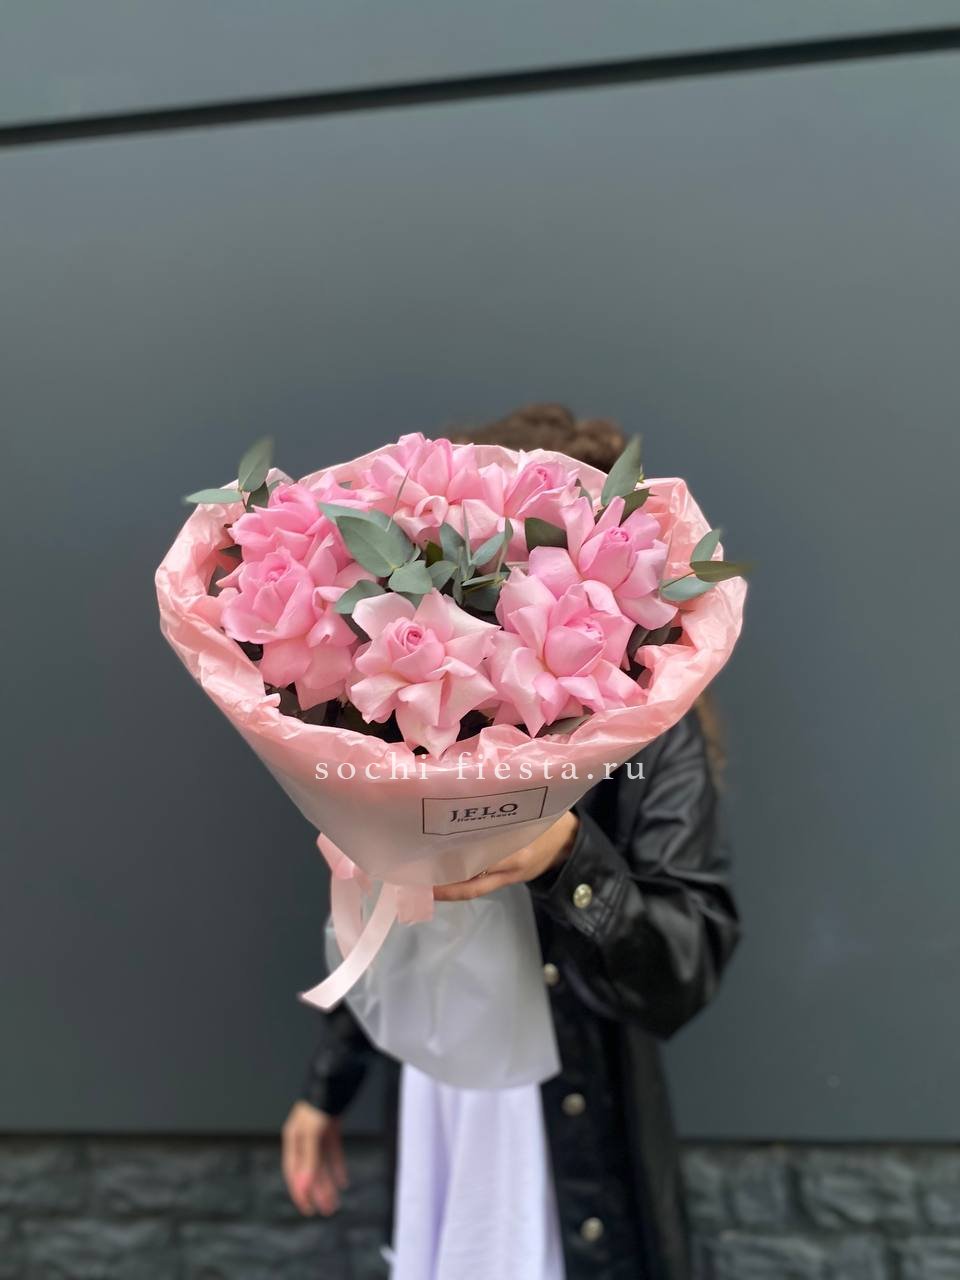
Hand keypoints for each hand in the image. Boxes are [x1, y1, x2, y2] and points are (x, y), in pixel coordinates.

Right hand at [281, 1100, 348, 1215]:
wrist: (338, 1072)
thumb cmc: (321, 1099)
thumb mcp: (313, 1130)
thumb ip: (309, 1158)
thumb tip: (304, 1185)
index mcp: (293, 1137)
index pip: (294, 1171)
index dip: (300, 1191)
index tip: (308, 1209)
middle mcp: (304, 1136)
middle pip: (310, 1170)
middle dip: (318, 1191)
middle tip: (327, 1210)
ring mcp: (318, 1131)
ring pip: (322, 1163)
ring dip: (329, 1183)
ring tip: (335, 1201)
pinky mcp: (332, 1126)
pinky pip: (333, 1151)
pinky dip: (337, 1166)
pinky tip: (343, 1181)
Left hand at [434, 811, 578, 901]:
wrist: (570, 842)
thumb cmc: (545, 816)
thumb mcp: (525, 808)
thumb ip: (497, 808)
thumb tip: (459, 797)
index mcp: (517, 843)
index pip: (479, 854)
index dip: (451, 859)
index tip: (425, 853)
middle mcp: (511, 863)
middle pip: (471, 877)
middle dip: (442, 878)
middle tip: (414, 872)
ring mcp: (509, 875)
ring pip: (473, 887)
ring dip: (447, 887)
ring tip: (421, 882)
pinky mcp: (508, 881)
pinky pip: (480, 888)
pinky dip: (460, 888)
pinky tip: (441, 883)